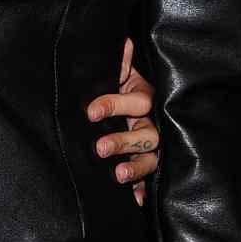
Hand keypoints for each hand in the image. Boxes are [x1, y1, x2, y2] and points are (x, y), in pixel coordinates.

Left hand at [86, 37, 159, 207]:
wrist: (127, 103)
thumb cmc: (120, 87)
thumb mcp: (119, 74)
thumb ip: (120, 63)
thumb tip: (122, 41)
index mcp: (144, 98)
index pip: (136, 102)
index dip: (114, 105)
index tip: (90, 112)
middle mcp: (150, 123)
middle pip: (145, 135)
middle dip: (122, 141)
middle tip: (98, 148)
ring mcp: (149, 147)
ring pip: (149, 159)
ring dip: (136, 168)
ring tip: (118, 175)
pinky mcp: (144, 164)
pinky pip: (148, 181)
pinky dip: (141, 191)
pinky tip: (134, 200)